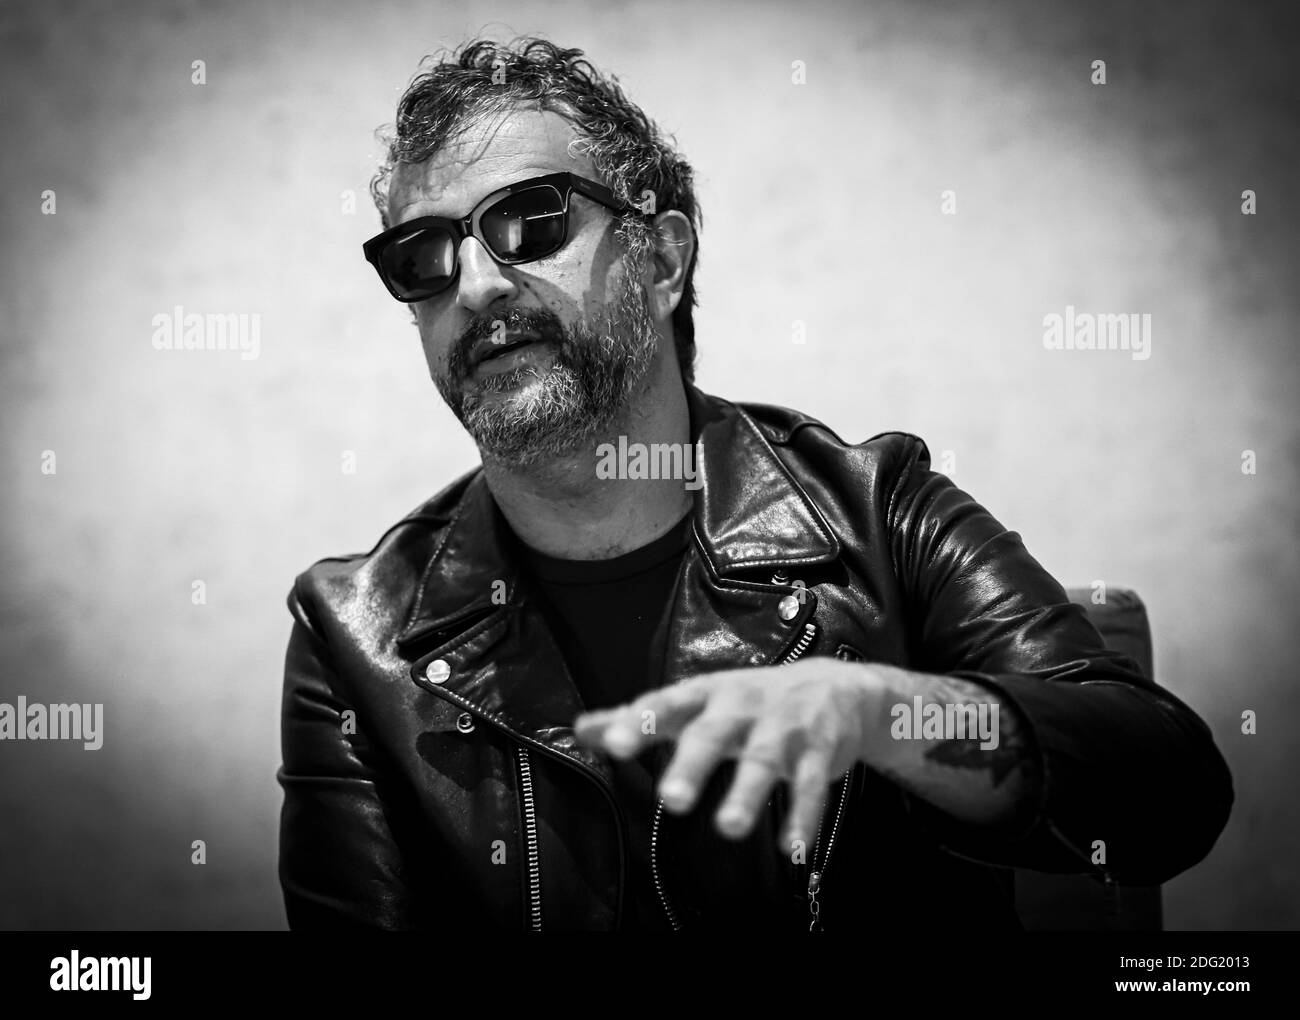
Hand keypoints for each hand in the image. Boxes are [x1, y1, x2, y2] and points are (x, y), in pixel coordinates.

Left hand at [573, 658, 897, 848]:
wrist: (834, 688)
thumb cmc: (749, 700)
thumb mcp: (695, 702)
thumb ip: (640, 718)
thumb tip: (582, 728)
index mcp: (705, 696)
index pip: (667, 705)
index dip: (640, 723)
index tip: (614, 744)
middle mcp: (741, 708)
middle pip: (714, 734)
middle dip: (694, 763)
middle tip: (673, 798)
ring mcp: (782, 729)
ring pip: (764, 761)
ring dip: (747, 794)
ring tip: (729, 827)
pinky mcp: (817, 753)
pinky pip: (810, 786)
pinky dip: (803, 816)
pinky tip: (793, 847)